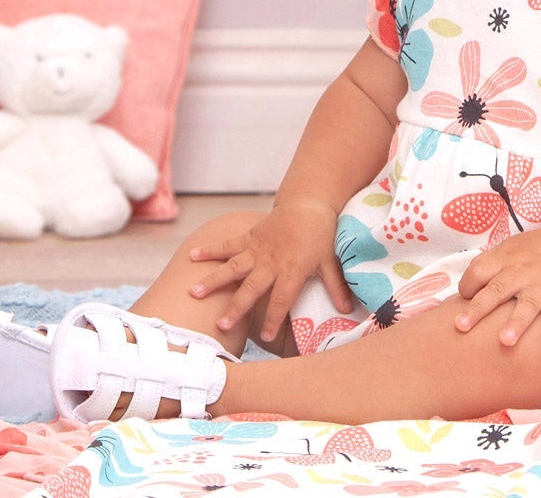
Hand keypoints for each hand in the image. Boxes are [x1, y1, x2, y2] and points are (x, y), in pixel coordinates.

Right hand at [189, 200, 352, 342]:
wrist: (308, 204)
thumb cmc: (320, 235)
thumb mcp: (330, 261)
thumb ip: (336, 286)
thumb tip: (349, 311)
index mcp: (292, 269)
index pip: (282, 299)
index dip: (274, 318)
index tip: (265, 336)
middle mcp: (271, 262)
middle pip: (251, 287)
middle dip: (237, 307)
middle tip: (222, 325)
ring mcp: (257, 249)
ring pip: (232, 267)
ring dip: (214, 280)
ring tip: (194, 293)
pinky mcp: (249, 237)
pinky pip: (228, 245)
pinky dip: (210, 250)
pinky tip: (191, 256)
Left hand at [454, 227, 540, 348]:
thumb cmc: (530, 252)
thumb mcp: (506, 250)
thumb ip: (486, 267)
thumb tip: (462, 290)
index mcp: (503, 259)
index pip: (477, 271)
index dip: (466, 286)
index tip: (461, 301)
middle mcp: (521, 271)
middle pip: (497, 289)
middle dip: (478, 308)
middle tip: (461, 326)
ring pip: (528, 304)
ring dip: (516, 323)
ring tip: (505, 342)